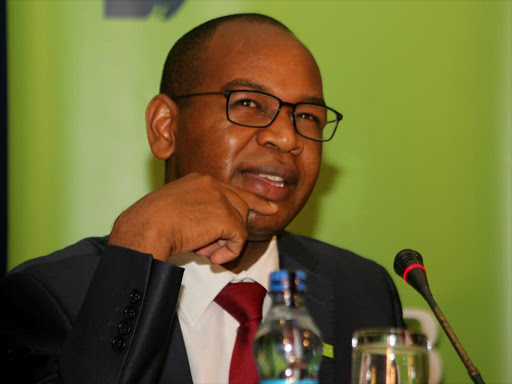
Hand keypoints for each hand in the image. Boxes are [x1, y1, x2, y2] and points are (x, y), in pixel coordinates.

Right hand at [108, 173, 277, 263]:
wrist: (146, 228)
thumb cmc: (151, 224)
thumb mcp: (176, 209)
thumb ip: (198, 211)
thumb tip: (217, 230)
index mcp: (199, 180)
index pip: (232, 190)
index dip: (253, 201)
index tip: (269, 208)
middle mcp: (213, 184)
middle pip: (242, 206)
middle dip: (235, 229)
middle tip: (215, 248)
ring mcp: (221, 199)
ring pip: (240, 224)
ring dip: (223, 242)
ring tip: (201, 250)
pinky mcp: (226, 217)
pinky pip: (240, 239)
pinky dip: (228, 252)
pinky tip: (212, 258)